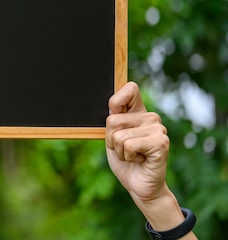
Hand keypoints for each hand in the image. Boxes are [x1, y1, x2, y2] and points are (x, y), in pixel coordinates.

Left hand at [105, 81, 168, 203]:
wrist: (139, 185)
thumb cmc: (125, 160)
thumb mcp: (112, 136)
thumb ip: (113, 119)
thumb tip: (113, 105)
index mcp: (138, 111)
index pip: (130, 89)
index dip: (116, 100)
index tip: (116, 116)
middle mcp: (150, 117)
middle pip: (112, 120)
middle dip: (112, 139)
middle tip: (125, 149)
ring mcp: (158, 128)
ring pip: (119, 135)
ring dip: (120, 150)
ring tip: (133, 155)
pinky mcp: (160, 142)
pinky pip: (129, 145)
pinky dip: (128, 156)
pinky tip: (140, 160)